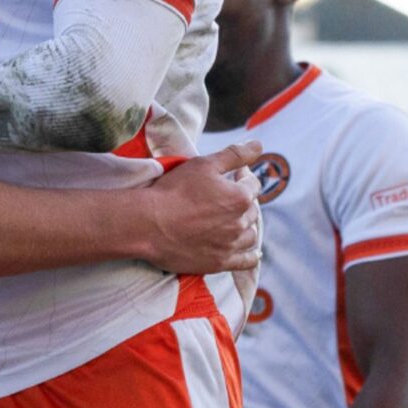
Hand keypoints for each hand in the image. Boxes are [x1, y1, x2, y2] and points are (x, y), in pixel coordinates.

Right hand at [138, 141, 262, 276]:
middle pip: (252, 211)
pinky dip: (251, 257)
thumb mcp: (204, 164)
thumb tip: (258, 144)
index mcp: (239, 198)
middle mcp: (240, 223)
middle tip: (226, 198)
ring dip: (245, 226)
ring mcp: (230, 245)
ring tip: (233, 222)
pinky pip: (245, 262)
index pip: (252, 185)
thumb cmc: (174, 191)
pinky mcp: (219, 263)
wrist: (149, 224)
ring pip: (250, 235)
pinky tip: (254, 253)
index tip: (233, 176)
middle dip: (243, 202)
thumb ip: (234, 154)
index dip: (243, 178)